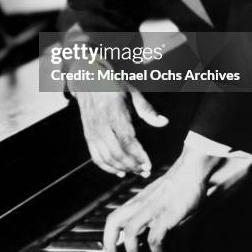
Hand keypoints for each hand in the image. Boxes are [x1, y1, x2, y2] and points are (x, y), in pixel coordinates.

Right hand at [69, 60, 168, 176]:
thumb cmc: (112, 85)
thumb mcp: (131, 91)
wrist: (86, 79)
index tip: (148, 164)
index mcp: (114, 111)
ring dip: (121, 168)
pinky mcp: (87, 134)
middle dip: (132, 165)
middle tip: (144, 171)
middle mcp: (101, 122)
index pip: (126, 139)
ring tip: (135, 171)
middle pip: (116, 152)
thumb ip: (147, 109)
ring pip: (106, 157)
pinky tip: (118, 171)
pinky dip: (107, 167)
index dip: (138, 155)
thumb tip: (164, 122)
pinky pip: (95, 156)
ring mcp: (92, 130)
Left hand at [103, 146, 222, 251]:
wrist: (190, 170)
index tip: (109, 250)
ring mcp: (153, 208)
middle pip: (114, 221)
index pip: (114, 217)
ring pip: (131, 229)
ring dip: (132, 250)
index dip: (107, 236)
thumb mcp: (155, 199)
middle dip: (109, 242)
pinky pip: (155, 235)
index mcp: (137, 201)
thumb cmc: (175, 185)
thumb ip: (147, 213)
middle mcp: (141, 204)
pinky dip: (156, 250)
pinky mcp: (168, 213)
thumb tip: (142, 235)